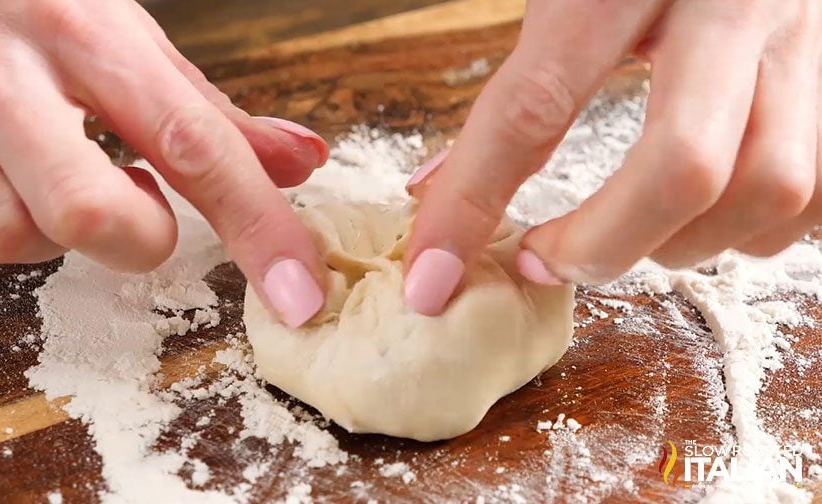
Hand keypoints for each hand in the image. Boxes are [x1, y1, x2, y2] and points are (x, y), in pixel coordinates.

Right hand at [0, 0, 327, 326]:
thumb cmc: (43, 6)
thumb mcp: (132, 39)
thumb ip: (214, 113)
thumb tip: (299, 164)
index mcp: (88, 36)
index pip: (194, 145)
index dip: (257, 227)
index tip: (298, 291)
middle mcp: (10, 73)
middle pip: (88, 213)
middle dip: (138, 236)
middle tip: (141, 196)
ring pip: (14, 235)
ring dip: (63, 229)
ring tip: (67, 173)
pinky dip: (16, 223)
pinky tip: (22, 180)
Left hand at [404, 0, 821, 314]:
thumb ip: (515, 89)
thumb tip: (435, 194)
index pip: (535, 106)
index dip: (473, 202)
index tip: (433, 276)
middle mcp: (730, 3)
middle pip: (682, 167)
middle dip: (602, 246)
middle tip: (547, 262)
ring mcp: (802, 40)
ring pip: (767, 188)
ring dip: (681, 246)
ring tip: (630, 238)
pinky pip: (813, 194)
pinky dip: (748, 232)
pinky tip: (701, 219)